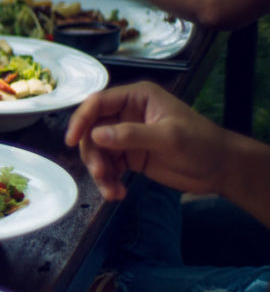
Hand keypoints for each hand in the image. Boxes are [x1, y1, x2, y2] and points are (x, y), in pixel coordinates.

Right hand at [65, 81, 231, 199]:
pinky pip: (108, 167)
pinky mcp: (130, 156)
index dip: (81, 120)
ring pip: (97, 152)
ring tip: (113, 191)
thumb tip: (96, 135)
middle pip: (92, 131)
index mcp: (136, 98)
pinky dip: (109, 181)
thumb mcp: (168, 137)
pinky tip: (117, 193)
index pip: (98, 103)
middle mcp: (127, 114)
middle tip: (101, 174)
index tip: (71, 141)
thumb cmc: (201, 144)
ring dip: (100, 172)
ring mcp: (127, 136)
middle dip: (93, 155)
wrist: (221, 170)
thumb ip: (131, 134)